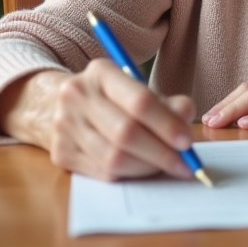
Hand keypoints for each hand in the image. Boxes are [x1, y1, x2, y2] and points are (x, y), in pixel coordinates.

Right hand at [0, 59, 196, 181]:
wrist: (64, 105)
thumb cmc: (113, 98)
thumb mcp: (139, 89)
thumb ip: (167, 102)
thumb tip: (185, 114)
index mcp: (100, 72)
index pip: (139, 101)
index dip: (166, 124)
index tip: (187, 141)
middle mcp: (76, 95)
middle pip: (126, 133)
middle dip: (161, 152)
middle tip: (184, 163)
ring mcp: (64, 125)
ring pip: (114, 158)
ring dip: (147, 167)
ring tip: (166, 165)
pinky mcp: (61, 153)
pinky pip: (103, 173)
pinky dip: (129, 174)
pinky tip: (142, 168)